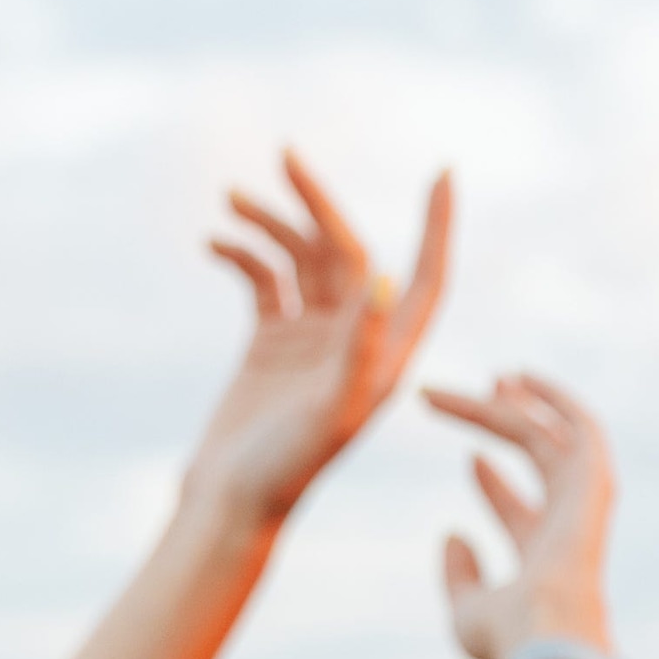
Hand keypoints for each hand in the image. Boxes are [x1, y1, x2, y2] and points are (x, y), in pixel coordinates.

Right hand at [180, 154, 451, 531]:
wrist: (230, 501)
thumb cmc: (287, 468)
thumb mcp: (333, 408)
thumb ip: (361, 346)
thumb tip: (383, 275)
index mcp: (389, 358)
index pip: (426, 278)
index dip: (438, 227)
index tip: (444, 172)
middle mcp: (357, 342)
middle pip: (350, 252)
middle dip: (320, 204)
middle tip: (287, 157)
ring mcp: (312, 338)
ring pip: (302, 257)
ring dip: (272, 223)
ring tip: (233, 202)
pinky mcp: (270, 340)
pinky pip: (263, 277)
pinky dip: (242, 252)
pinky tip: (214, 243)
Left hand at [424, 371, 620, 658]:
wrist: (544, 632)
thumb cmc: (507, 636)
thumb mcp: (466, 610)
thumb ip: (458, 574)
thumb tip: (451, 534)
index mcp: (542, 560)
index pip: (517, 510)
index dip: (490, 482)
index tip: (468, 458)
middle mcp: (566, 526)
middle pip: (536, 464)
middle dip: (511, 428)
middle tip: (487, 392)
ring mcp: (583, 503)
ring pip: (548, 438)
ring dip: (523, 406)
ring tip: (497, 377)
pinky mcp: (594, 480)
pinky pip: (580, 427)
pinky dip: (555, 400)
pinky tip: (522, 379)